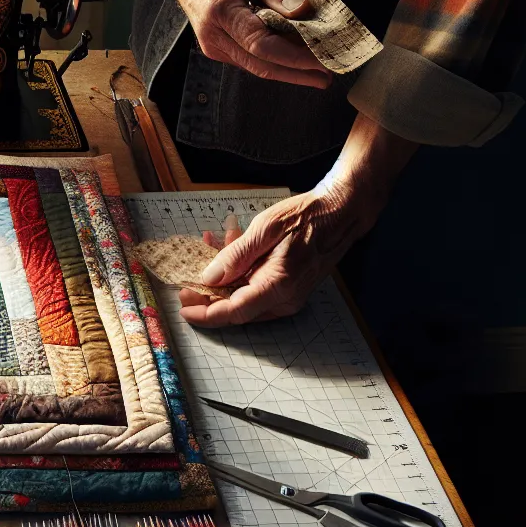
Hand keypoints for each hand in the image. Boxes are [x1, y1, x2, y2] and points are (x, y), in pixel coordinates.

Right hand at [121, 0, 330, 89]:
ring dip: (290, 70)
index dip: (296, 57)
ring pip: (257, 67)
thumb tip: (304, 11)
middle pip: (262, 65)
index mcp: (219, 11)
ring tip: (320, 68)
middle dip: (298, 73)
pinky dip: (276, 61)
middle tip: (329, 74)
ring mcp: (213, 45)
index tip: (323, 58)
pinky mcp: (218, 47)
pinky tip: (297, 57)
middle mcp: (213, 36)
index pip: (262, 45)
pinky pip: (251, 60)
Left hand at [179, 115, 417, 325]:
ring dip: (222, 280)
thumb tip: (208, 278)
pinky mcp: (290, 290)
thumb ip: (234, 257)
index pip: (233, 312)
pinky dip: (239, 275)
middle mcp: (285, 299)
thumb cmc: (307, 217)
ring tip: (208, 249)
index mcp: (278, 286)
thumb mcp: (264, 229)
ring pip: (244, 299)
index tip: (184, 309)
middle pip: (236, 309)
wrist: (342, 212)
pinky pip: (256, 289)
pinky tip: (228, 248)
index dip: (205, 314)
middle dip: (208, 297)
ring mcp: (289, 297)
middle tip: (186, 282)